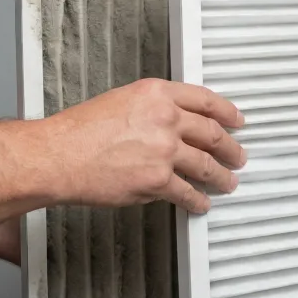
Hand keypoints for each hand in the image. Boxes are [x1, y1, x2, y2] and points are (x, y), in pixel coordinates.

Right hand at [44, 79, 244, 213]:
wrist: (58, 156)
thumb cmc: (78, 131)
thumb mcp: (120, 101)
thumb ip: (151, 109)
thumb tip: (172, 123)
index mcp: (156, 93)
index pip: (205, 99)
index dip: (227, 112)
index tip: (236, 120)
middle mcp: (165, 118)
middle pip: (212, 133)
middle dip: (230, 147)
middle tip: (238, 155)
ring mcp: (164, 150)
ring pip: (205, 165)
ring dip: (221, 176)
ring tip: (228, 182)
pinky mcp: (157, 180)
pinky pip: (187, 192)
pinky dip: (198, 200)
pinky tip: (201, 203)